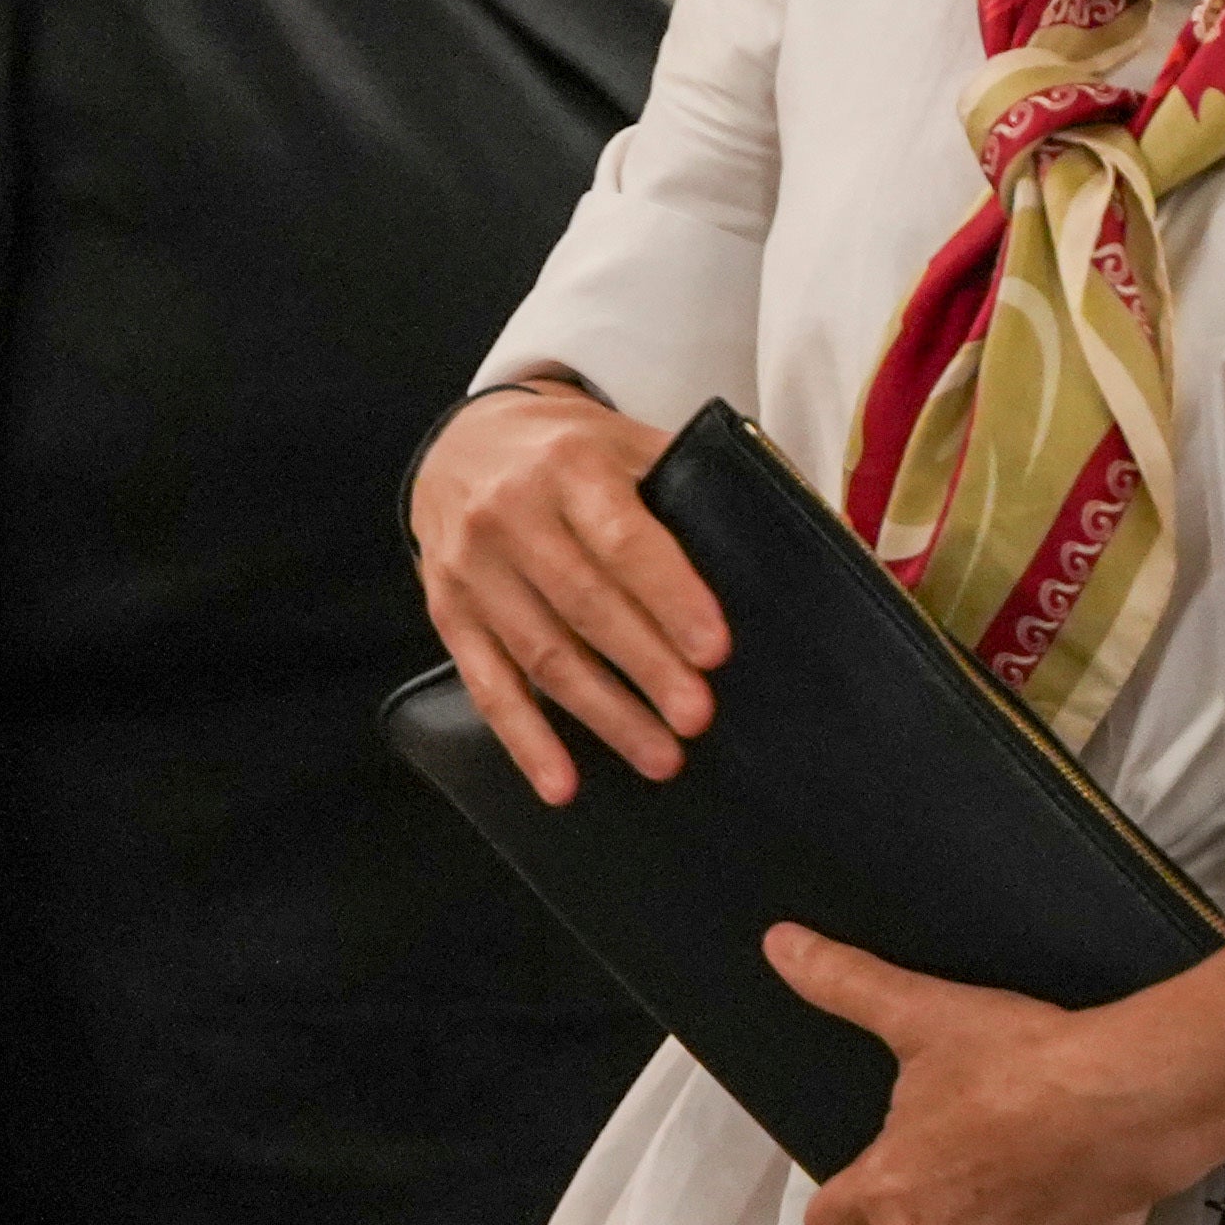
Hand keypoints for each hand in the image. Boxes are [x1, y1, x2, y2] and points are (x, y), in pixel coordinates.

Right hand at [408, 379, 730, 802]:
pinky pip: (488, 685)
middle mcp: (512, 516)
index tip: (714, 648)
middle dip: (646, 666)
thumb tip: (774, 533)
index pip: (624, 539)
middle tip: (697, 716)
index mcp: (571, 467)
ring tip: (661, 756)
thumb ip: (685, 481)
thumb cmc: (571, 452)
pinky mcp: (449, 614)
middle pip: (584, 604)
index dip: (670, 597)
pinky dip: (525, 740)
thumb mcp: (625, 441)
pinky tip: (563, 784)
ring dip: (604, 714)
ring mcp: (473, 569)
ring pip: (541, 655)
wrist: (462, 443)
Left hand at [772, 929, 1214, 1224]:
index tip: (879, 1192)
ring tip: (1013, 1204)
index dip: (847, 1212)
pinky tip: (1056, 1220)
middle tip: (935, 1217)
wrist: (1119, 1104)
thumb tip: (781, 945)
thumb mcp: (925, 1015)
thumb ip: (845, 985)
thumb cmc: (1023, 1063)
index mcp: (884, 1186)